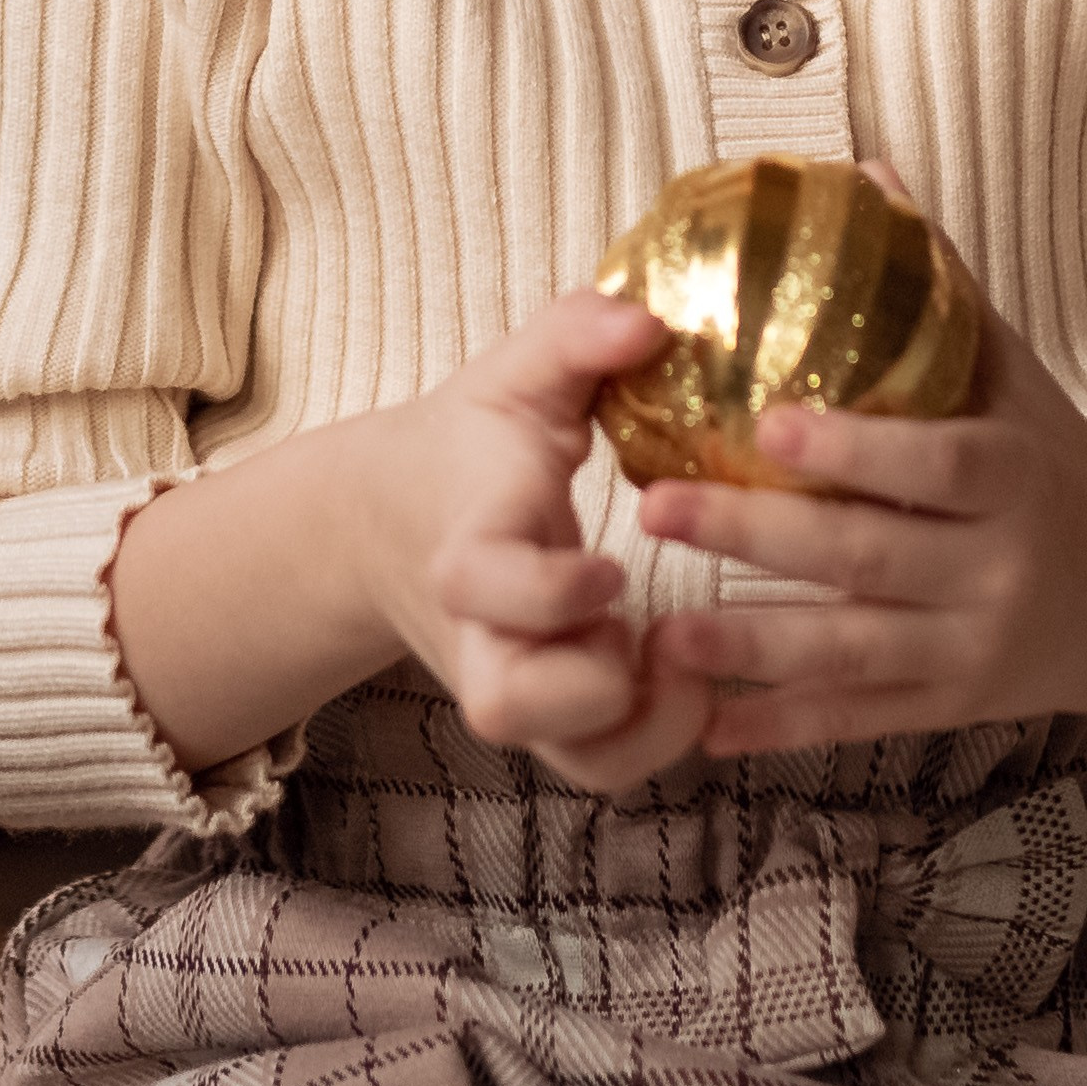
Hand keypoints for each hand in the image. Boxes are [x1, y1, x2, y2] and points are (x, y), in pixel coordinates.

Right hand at [352, 286, 713, 792]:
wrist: (398, 522)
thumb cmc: (472, 441)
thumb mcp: (516, 372)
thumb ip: (576, 334)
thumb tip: (648, 319)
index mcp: (469, 545)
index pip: (482, 586)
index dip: (547, 591)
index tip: (611, 566)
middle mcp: (484, 635)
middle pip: (510, 708)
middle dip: (591, 685)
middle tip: (649, 630)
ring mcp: (520, 686)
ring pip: (579, 761)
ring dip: (647, 724)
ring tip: (682, 656)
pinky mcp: (554, 718)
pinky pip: (608, 766)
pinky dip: (659, 739)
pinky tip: (687, 672)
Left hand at [637, 295, 1086, 757]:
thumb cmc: (1058, 466)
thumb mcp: (1017, 375)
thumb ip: (938, 285)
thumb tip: (867, 170)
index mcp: (1015, 480)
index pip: (932, 466)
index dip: (853, 450)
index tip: (763, 422)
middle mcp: (998, 572)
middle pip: (868, 560)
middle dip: (756, 538)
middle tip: (656, 507)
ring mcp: (974, 651)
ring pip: (854, 654)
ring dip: (751, 644)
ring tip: (661, 630)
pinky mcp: (951, 709)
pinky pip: (860, 721)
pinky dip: (784, 726)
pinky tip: (706, 725)